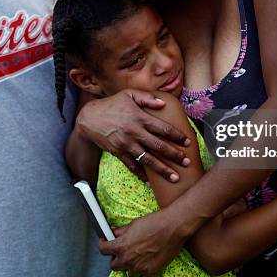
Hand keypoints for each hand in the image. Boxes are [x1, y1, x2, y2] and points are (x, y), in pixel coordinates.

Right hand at [76, 89, 190, 181]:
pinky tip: (151, 181)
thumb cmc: (112, 104)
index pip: (163, 128)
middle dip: (175, 155)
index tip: (188, 142)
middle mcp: (134, 132)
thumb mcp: (129, 94)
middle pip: (158, 146)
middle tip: (187, 162)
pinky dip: (142, 174)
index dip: (177, 136)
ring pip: (148, 159)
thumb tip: (163, 103)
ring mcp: (126, 144)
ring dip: (162, 169)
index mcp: (140, 117)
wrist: (89, 118)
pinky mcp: (118, 153)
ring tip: (174, 177)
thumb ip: (147, 97)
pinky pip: (132, 166)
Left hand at [99, 209, 184, 276]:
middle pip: (113, 265)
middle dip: (116, 258)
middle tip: (122, 251)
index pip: (103, 250)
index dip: (103, 245)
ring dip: (129, 266)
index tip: (105, 243)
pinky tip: (146, 260)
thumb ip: (120, 232)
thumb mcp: (133, 224)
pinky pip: (142, 275)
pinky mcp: (151, 271)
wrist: (173, 227)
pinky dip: (142, 269)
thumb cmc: (154, 223)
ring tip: (136, 257)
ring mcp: (140, 267)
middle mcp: (128, 259)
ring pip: (128, 273)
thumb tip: (113, 233)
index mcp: (121, 246)